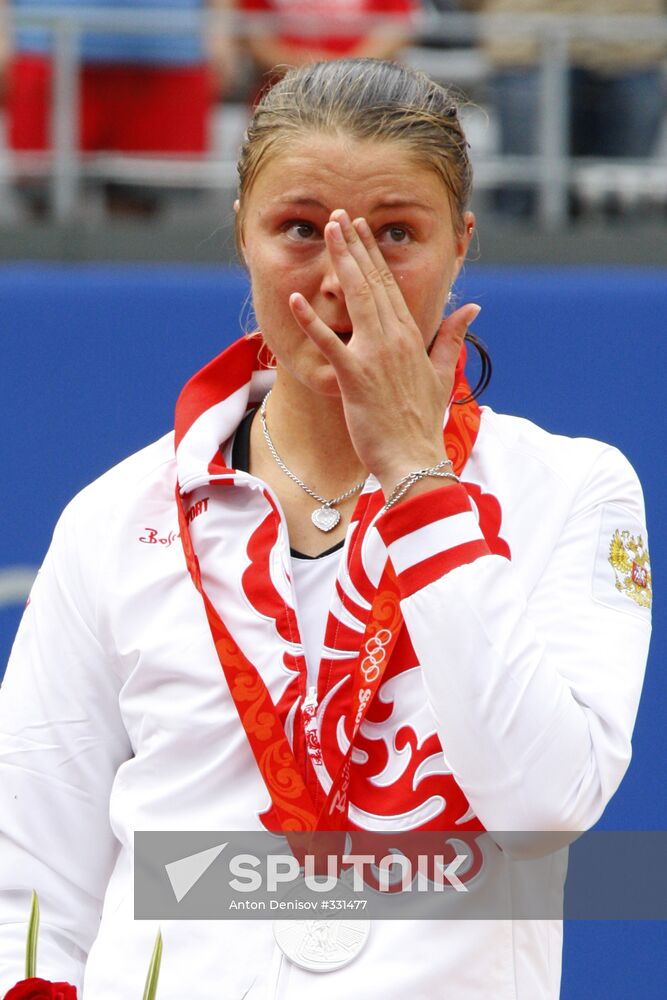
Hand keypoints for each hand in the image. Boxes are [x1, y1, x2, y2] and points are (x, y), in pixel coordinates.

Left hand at [288, 209, 480, 494]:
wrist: (414, 458)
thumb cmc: (422, 421)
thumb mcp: (442, 373)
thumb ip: (452, 336)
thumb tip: (472, 307)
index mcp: (411, 337)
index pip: (390, 286)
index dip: (373, 255)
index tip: (361, 230)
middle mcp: (394, 339)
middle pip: (372, 283)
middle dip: (355, 246)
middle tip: (339, 216)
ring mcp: (375, 356)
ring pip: (356, 299)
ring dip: (341, 263)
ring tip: (328, 233)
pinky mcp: (355, 377)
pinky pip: (329, 343)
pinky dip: (312, 321)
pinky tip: (296, 299)